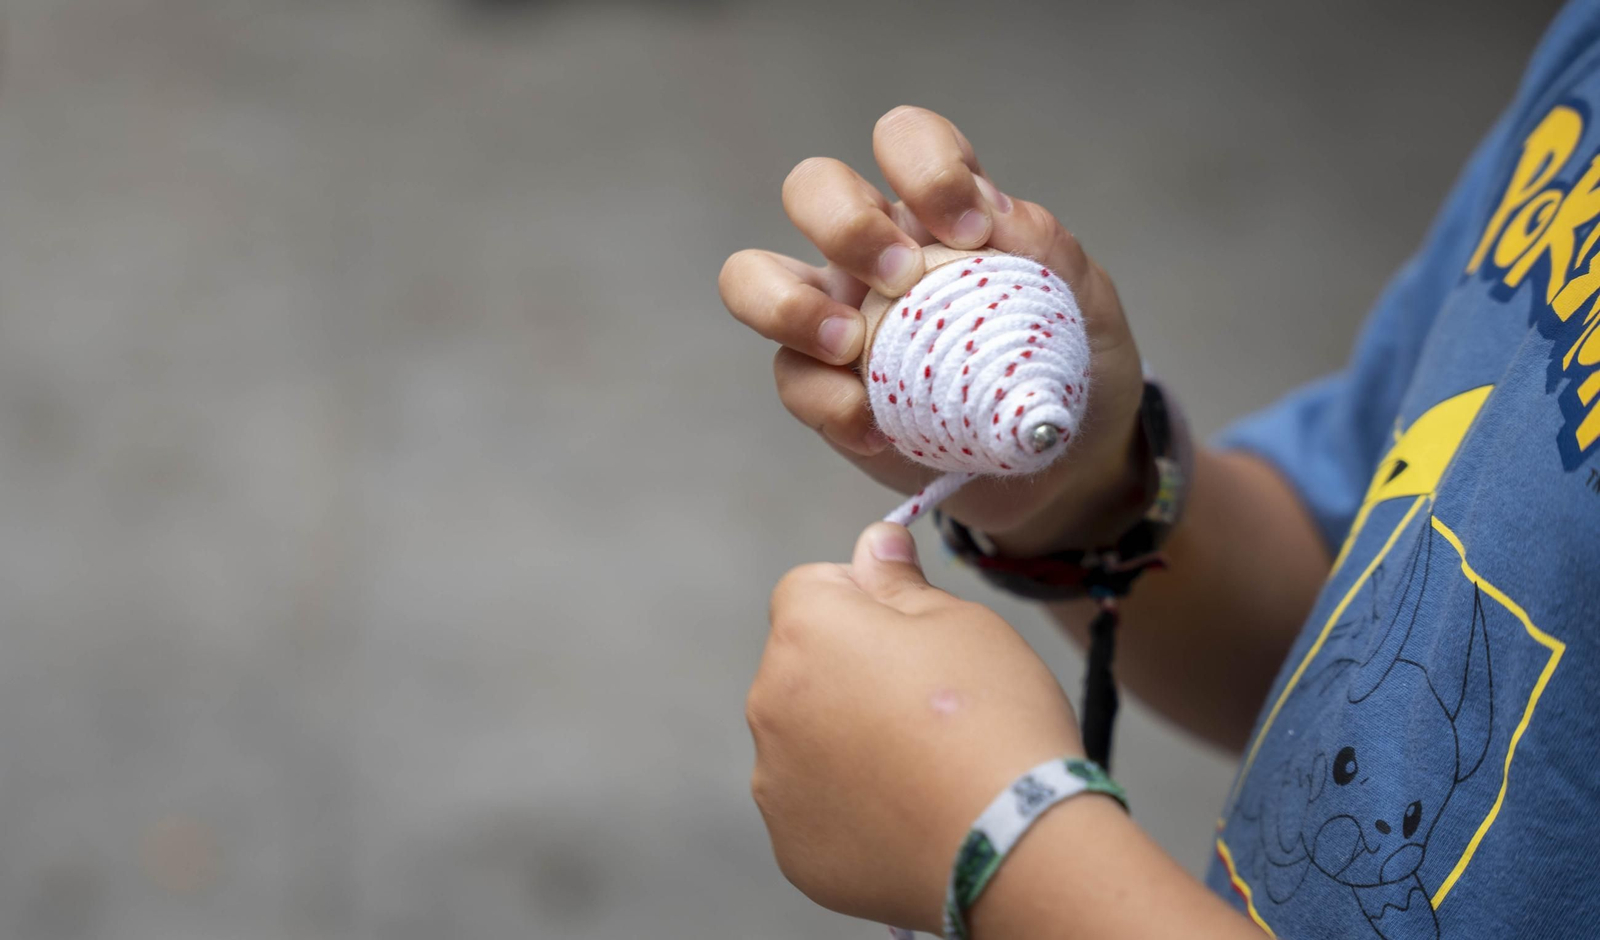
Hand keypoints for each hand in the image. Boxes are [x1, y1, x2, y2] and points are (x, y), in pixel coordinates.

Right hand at [719, 105, 1146, 549]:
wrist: (1063, 464)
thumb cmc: (1072, 365)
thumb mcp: (1087, 304)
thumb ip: (1050, 249)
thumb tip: (996, 213)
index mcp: (939, 211)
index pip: (907, 140)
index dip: (926, 167)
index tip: (972, 233)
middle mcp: (874, 252)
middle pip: (812, 189)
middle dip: (845, 223)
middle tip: (902, 277)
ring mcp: (837, 320)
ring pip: (753, 277)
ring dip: (790, 304)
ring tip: (851, 343)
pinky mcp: (823, 392)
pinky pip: (792, 379)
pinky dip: (827, 402)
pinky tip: (877, 427)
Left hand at [747, 523, 1083, 931]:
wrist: (1013, 845)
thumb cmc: (993, 716)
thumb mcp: (961, 621)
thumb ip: (899, 581)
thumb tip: (873, 542)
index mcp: (805, 633)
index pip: (811, 588)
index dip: (864, 601)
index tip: (915, 634)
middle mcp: (769, 704)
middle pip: (803, 666)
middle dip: (850, 673)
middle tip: (929, 706)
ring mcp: (775, 784)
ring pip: (806, 739)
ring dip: (845, 741)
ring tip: (925, 767)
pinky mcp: (794, 849)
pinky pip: (815, 808)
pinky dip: (850, 808)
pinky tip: (910, 816)